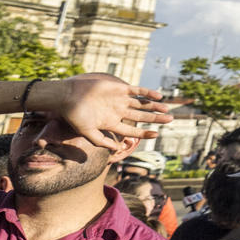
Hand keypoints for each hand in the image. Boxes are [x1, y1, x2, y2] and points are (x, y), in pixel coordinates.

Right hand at [35, 75, 170, 153]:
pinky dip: (148, 93)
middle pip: (141, 116)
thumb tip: (117, 150)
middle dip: (156, 118)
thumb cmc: (75, 115)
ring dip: (155, 106)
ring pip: (142, 103)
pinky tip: (159, 96)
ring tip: (167, 109)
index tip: (156, 134)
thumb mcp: (87, 132)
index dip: (144, 133)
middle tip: (171, 119)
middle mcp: (118, 112)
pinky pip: (137, 91)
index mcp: (112, 123)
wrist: (68, 96)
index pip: (132, 131)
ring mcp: (120, 100)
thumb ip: (101, 141)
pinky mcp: (119, 89)